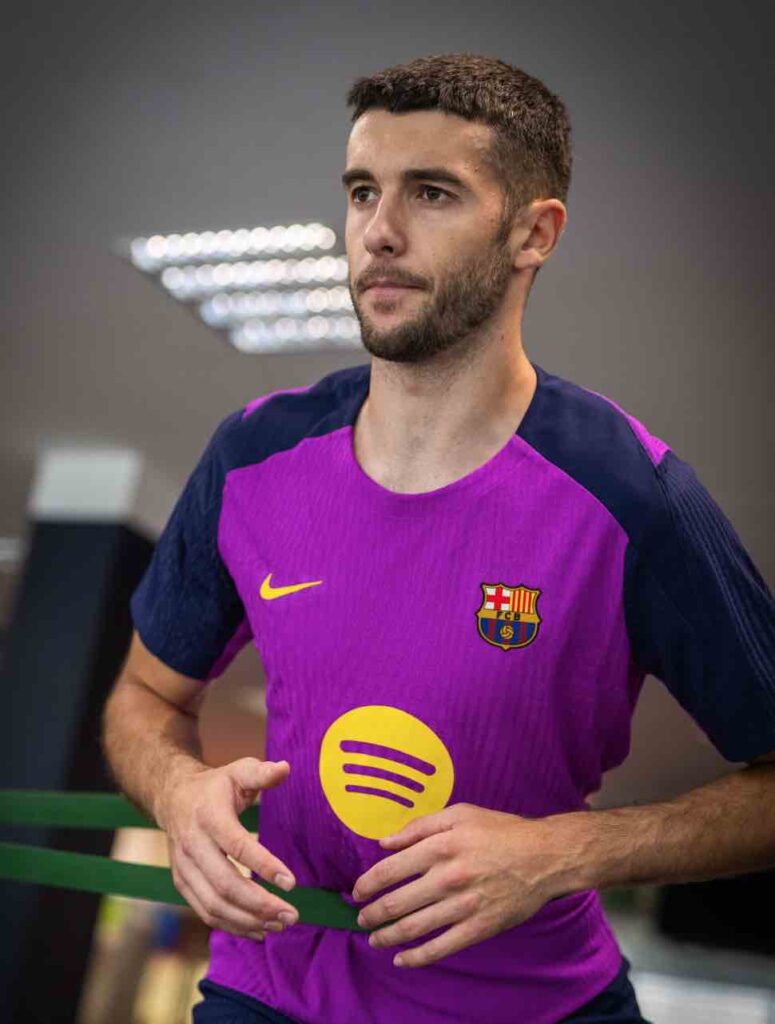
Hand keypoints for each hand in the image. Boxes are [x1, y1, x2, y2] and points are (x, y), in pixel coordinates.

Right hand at [157, 756, 298, 941]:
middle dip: (260, 904)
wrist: (172, 797)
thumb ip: (261, 772)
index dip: (264, 865)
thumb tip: (286, 767)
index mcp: (208, 816)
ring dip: (248, 920)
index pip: (237, 846)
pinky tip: (258, 930)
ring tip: (280, 924)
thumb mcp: (238, 771)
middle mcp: (192, 845)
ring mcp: (183, 868)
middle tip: (291, 915)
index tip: (292, 882)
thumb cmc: (215, 786)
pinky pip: (205, 912)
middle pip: (225, 884)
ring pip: (214, 905)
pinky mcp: (182, 883)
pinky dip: (232, 926)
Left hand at [352, 803, 563, 967]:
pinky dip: (417, 957)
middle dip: (372, 914)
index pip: (390, 870)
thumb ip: (420, 826)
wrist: (545, 857)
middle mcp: (448, 877)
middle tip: (362, 918)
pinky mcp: (480, 927)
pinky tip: (401, 959)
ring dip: (387, 936)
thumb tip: (385, 842)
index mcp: (441, 846)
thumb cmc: (501, 830)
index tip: (357, 891)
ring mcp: (464, 905)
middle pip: (397, 902)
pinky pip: (441, 947)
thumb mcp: (460, 814)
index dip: (368, 883)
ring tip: (374, 938)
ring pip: (414, 928)